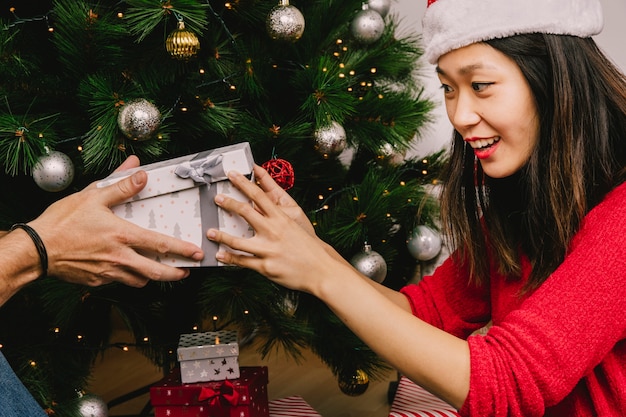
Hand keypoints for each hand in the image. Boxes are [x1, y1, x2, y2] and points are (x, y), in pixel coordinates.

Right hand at [29, 156, 203, 287]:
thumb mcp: (93, 196)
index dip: (182, 250)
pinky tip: (127, 269)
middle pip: (157, 272)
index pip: (161, 245)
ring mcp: (109, 273)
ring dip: (152, 276)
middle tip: (186, 271)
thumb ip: (120, 185)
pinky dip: (128, 277)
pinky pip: (120, 282)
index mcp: (123, 236)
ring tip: (157, 269)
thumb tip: (141, 172)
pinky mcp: (97, 282)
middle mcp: (120, 258)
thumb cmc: (62, 222)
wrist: (36, 249)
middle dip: (176, 273)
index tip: (196, 254)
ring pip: (140, 281)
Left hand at [206, 170, 340, 293]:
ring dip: (221, 236)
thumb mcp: (296, 225)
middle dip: (228, 203)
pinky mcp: (265, 266)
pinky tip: (220, 255)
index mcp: (281, 218)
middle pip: (245, 212)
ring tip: (210, 233)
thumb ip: (278, 216)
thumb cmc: (309, 247)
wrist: (322, 269)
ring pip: (237, 241)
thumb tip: (264, 207)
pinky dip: (229, 258)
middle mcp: (273, 231)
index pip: (259, 195)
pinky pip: (242, 262)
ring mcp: (268, 249)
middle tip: (217, 198)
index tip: (232, 175)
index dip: (244, 183)